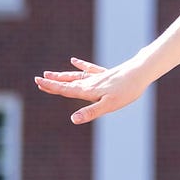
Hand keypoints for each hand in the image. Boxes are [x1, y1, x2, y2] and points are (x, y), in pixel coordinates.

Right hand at [35, 55, 150, 124]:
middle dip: (53, 82)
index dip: (51, 87)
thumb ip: (91, 112)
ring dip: (63, 76)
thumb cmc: (126, 91)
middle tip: (38, 80)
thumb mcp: (109, 105)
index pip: (65, 90)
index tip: (38, 82)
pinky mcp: (106, 74)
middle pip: (68, 83)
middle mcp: (90, 83)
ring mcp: (98, 77)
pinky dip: (81, 65)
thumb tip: (73, 119)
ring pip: (76, 76)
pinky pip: (90, 69)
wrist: (141, 72)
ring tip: (50, 73)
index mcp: (88, 91)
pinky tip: (74, 60)